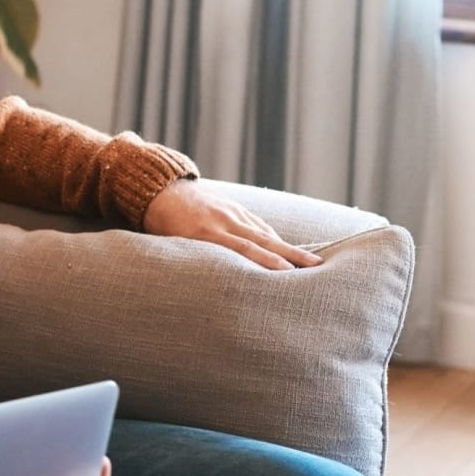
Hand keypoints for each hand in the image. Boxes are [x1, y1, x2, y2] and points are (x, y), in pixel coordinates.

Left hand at [142, 179, 323, 270]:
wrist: (158, 189)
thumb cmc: (160, 225)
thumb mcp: (169, 243)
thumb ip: (188, 260)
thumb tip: (204, 286)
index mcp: (204, 233)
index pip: (242, 249)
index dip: (265, 261)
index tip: (287, 274)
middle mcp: (222, 221)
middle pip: (261, 241)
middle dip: (290, 255)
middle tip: (315, 267)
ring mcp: (230, 212)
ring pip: (264, 232)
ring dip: (288, 248)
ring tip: (313, 262)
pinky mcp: (234, 207)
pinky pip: (257, 224)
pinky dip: (273, 238)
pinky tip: (288, 250)